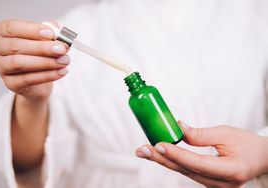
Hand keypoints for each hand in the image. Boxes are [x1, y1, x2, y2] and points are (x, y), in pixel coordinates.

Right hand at [0, 19, 69, 101]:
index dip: (32, 30)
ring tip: (64, 61)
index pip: (12, 27)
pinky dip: (47, 75)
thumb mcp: (47, 40)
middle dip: (42, 48)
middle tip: (62, 49)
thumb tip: (58, 32)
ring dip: (46, 62)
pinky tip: (61, 71)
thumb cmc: (40, 54)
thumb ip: (52, 33)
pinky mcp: (10, 83)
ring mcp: (1, 67)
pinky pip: (28, 79)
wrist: (39, 81)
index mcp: (2, 32)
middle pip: (16, 46)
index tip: (51, 34)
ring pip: (19, 63)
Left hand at [136, 121, 267, 187]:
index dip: (177, 154)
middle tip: (142, 150)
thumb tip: (178, 129)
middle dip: (161, 159)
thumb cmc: (248, 145)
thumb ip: (202, 135)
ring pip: (183, 172)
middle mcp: (221, 183)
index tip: (159, 144)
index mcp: (231, 171)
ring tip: (145, 151)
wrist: (261, 158)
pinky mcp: (208, 181)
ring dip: (163, 160)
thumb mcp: (227, 133)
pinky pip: (187, 171)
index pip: (198, 163)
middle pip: (185, 170)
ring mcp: (214, 186)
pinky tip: (159, 154)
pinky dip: (172, 161)